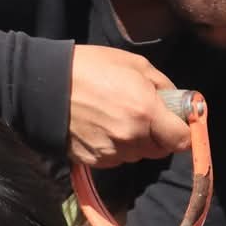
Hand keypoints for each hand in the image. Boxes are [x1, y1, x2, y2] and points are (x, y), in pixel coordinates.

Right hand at [69, 46, 189, 167]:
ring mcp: (112, 152)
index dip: (183, 132)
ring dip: (136, 141)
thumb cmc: (90, 67)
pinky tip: (102, 127)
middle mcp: (132, 138)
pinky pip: (117, 158)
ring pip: (138, 155)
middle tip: (145, 115)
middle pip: (161, 150)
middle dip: (159, 135)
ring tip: (117, 117)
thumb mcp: (135, 65)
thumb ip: (165, 87)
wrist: (42, 84)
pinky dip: (116, 147)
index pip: (182, 140)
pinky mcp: (94, 160)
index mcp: (146, 112)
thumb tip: (182, 104)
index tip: (178, 123)